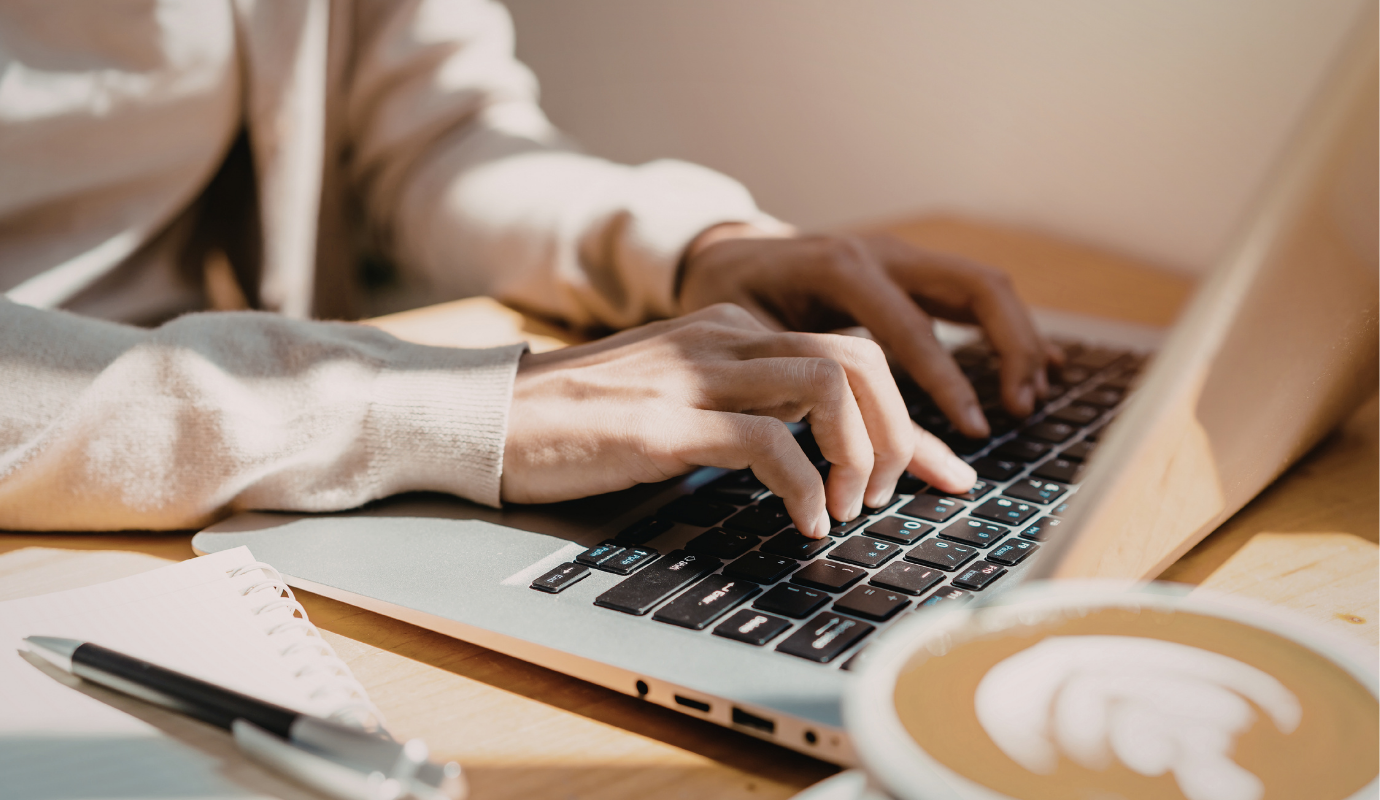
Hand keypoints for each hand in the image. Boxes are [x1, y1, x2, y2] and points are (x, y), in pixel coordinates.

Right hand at [502, 304, 976, 537]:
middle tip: (891, 496)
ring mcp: (695, 374)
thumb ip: (745, 407)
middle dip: (899, 432)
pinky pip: (769, 441)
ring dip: (862, 453)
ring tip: (850, 508)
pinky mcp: (666, 422)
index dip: (910, 419)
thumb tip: (816, 454)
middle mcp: (722, 338)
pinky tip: (806, 524)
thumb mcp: (679, 399)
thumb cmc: (581, 422)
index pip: (850, 352)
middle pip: (859, 358)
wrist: (490, 418)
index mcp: (729, 329)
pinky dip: (806, 487)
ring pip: (828, 382)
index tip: (946, 473)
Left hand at [678, 225, 1059, 437]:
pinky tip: (1037, 365)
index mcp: (842, 267)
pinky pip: (974, 292)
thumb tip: (843, 453)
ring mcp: (903, 255)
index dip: (948, 382)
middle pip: (976, 287)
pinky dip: (1007, 329)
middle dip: (1011, 346)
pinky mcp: (913, 269)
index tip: (975, 429)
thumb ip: (806, 387)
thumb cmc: (731, 302)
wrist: (724, 253)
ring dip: (1019, 338)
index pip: (914, 328)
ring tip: (1033, 394)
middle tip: (1021, 405)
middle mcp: (883, 252)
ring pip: (986, 286)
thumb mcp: (755, 345)